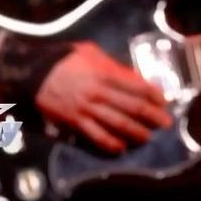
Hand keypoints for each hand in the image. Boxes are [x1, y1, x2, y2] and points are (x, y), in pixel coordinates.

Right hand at [34, 41, 171, 152]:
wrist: (35, 72)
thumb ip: (114, 66)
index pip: (137, 87)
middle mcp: (100, 93)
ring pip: (117, 124)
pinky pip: (95, 136)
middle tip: (165, 123)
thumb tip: (132, 77)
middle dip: (152, 116)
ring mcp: (87, 109)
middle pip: (132, 107)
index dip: (154, 95)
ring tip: (147, 137)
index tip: (164, 101)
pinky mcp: (75, 121)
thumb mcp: (93, 53)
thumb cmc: (67, 59)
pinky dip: (109, 143)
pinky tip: (120, 148)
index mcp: (106, 73)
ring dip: (135, 132)